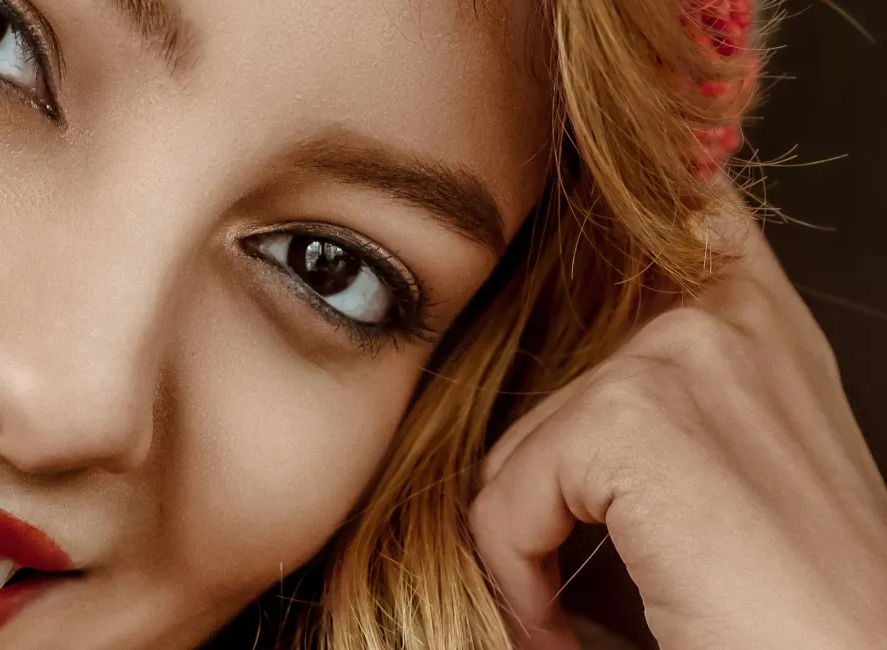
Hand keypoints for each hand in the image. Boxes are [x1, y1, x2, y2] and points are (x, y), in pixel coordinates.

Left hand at [469, 213, 886, 648]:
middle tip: (568, 563)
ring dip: (527, 542)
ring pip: (516, 444)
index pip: (653, 198)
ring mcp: (684, 356)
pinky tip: (573, 623)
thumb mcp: (713, 478)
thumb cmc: (784, 606)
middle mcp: (724, 315)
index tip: (552, 170)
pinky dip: (519, 578)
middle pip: (533, 357)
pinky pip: (503, 496)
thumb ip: (638, 402)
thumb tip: (518, 394)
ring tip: (584, 608)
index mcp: (751, 319)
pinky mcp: (638, 418)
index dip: (589, 198)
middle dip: (532, 474)